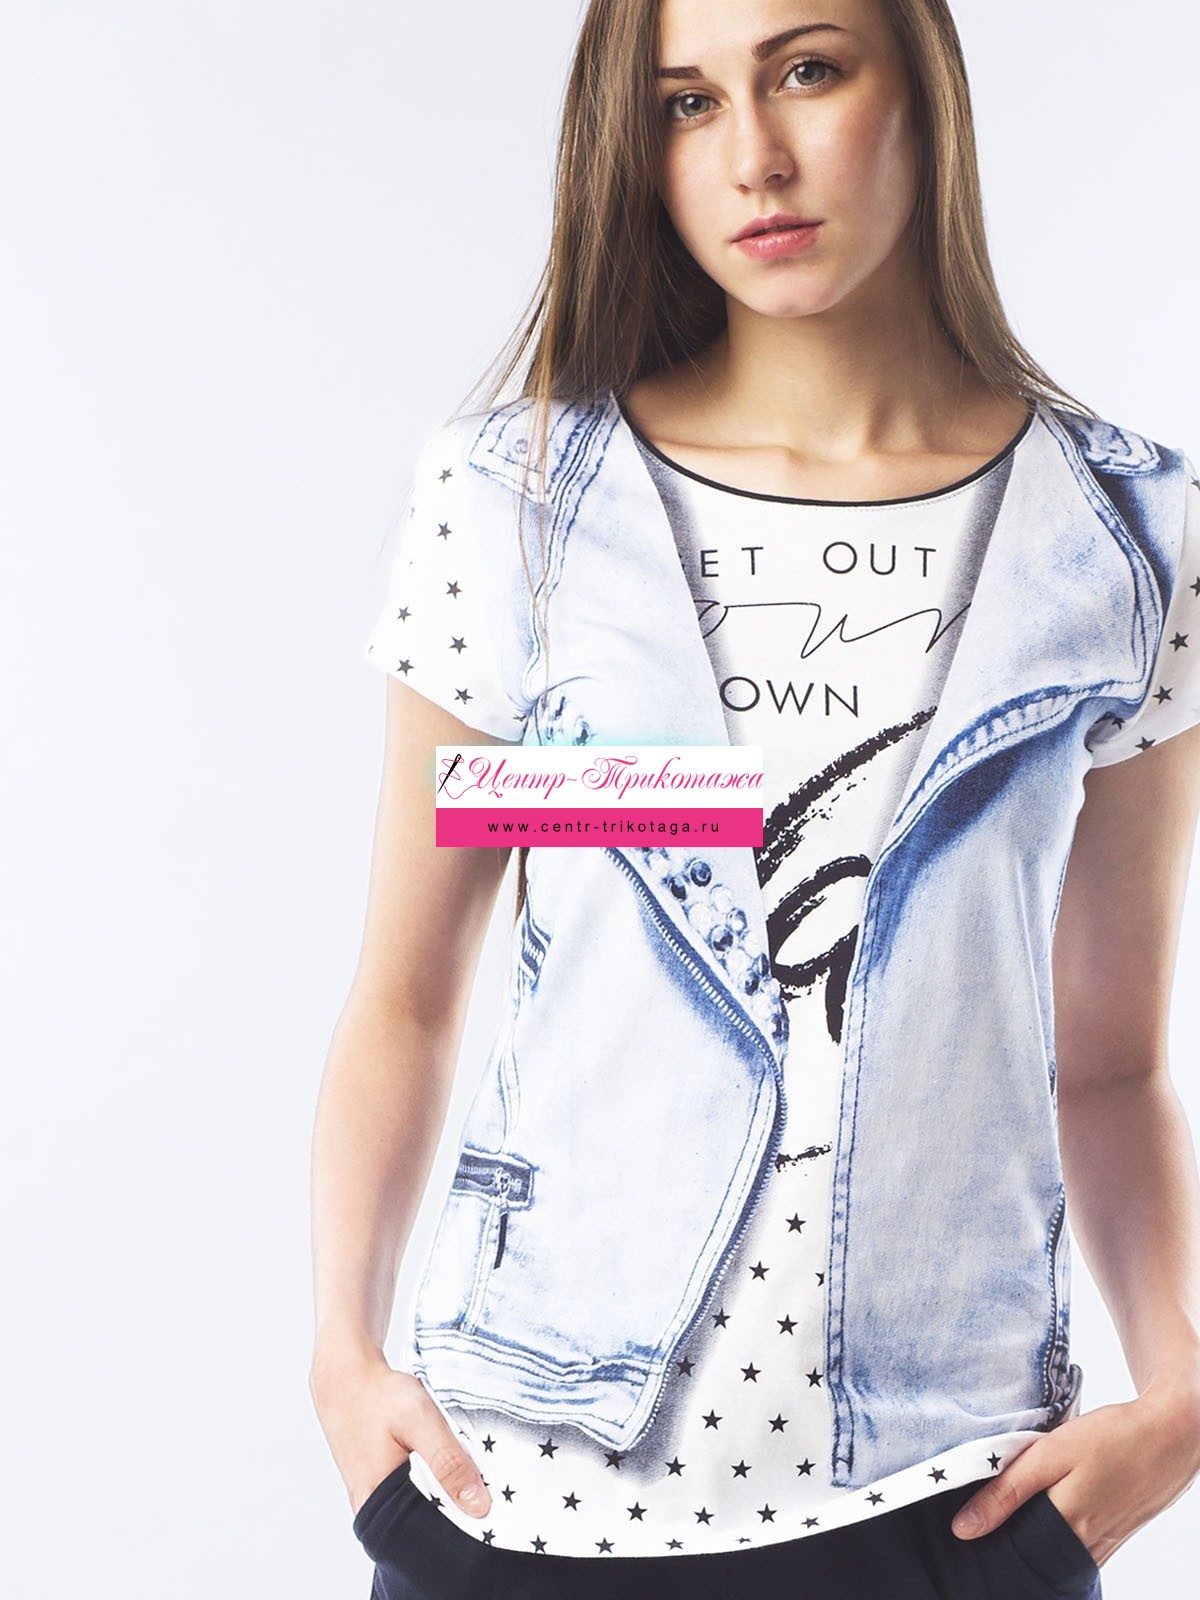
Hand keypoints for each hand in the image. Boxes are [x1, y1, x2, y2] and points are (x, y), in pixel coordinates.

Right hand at [309, 1345, 491, 1519]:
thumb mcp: (420, 1421)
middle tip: (486, 1490)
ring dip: (446, 1494)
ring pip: (422, 1508)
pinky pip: (415, 1493)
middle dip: (457, 1512)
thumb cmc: (378, 1396)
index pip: (428, 1538)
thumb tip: (479, 1506)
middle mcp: (373, 1510)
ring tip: (468, 1475)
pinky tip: (447, 1465)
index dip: (462, 1528)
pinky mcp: (381, 1483)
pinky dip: (434, 1482)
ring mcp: (375, 1498)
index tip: (494, 1517)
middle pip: (426, 1526)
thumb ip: (448, 1462)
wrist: (346, 1377)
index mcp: (378, 1505)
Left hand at [949, 1382, 1199, 1567]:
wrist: (1171, 1434)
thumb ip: (1007, 1490)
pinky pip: (1080, 1551)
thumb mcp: (1051, 1453)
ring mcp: (1105, 1542)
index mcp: (1066, 1525)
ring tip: (1011, 1521)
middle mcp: (1087, 1544)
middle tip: (984, 1528)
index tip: (967, 1534)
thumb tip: (964, 1528)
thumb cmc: (1111, 1437)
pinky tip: (1047, 1519)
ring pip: (1058, 1558)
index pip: (1015, 1556)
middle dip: (1011, 1548)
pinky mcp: (1116, 1534)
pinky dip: (1059, 1541)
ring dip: (1035, 1544)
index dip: (990, 1546)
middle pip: (1036, 1561)